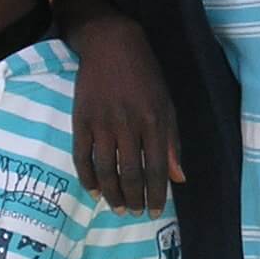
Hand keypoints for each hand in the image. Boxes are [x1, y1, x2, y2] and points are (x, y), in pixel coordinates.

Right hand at [71, 15, 184, 213]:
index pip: (156, 168)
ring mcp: (102, 122)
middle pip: (130, 173)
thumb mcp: (167, 104)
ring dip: (112, 194)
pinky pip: (82, 156)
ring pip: (106, 169)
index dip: (156, 194)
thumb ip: (171, 143)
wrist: (111, 45)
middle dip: (134, 199)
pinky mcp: (81, 119)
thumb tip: (178, 178)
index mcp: (154, 121)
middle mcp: (128, 124)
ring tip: (118, 207)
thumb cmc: (145, 76)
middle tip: (134, 213)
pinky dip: (87, 178)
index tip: (155, 212)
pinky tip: (94, 191)